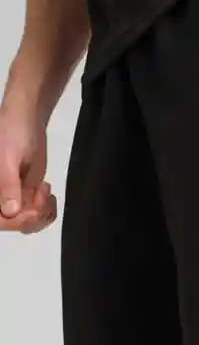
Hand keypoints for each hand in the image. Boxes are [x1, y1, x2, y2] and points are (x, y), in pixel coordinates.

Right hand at [0, 108, 55, 232]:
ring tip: (45, 190)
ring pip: (27, 223)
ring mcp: (12, 198)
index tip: (33, 210)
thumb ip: (8, 184)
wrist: (25, 120)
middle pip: (15, 225)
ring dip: (42, 213)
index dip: (16, 222)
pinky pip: (35, 214)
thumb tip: (10, 212)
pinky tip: (47, 192)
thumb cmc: (11, 134)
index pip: (0, 221)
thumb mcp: (8, 159)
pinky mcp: (25, 196)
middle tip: (43, 192)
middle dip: (34, 215)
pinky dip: (47, 209)